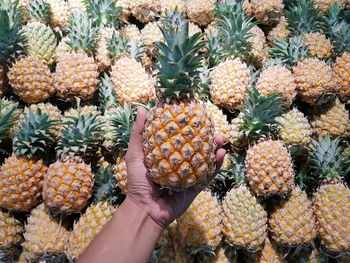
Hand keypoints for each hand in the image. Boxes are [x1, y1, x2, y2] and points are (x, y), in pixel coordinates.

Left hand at [125, 107, 225, 228]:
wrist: (145, 209)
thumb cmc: (137, 182)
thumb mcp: (135, 155)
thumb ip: (138, 134)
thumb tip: (143, 109)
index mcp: (167, 154)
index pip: (180, 137)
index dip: (188, 126)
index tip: (194, 115)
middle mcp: (180, 162)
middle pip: (195, 146)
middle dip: (205, 136)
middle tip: (211, 126)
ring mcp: (189, 174)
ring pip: (205, 158)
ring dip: (214, 148)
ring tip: (220, 138)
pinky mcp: (196, 186)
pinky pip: (209, 174)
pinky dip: (217, 165)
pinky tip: (222, 154)